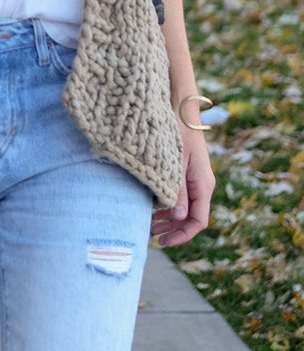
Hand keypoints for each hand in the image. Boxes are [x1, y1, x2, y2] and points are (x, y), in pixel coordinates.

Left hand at [151, 126, 215, 247]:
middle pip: (191, 218)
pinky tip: (151, 207)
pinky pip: (180, 196)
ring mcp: (194, 179)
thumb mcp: (174, 162)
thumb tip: (179, 216)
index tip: (162, 242)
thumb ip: (177, 189)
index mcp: (202, 185)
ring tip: (148, 224)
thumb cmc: (177, 132)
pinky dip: (167, 205)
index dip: (182, 235)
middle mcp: (202, 185)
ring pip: (185, 208)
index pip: (198, 221)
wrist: (180, 108)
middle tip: (150, 235)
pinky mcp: (186, 173)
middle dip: (172, 230)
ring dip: (168, 219)